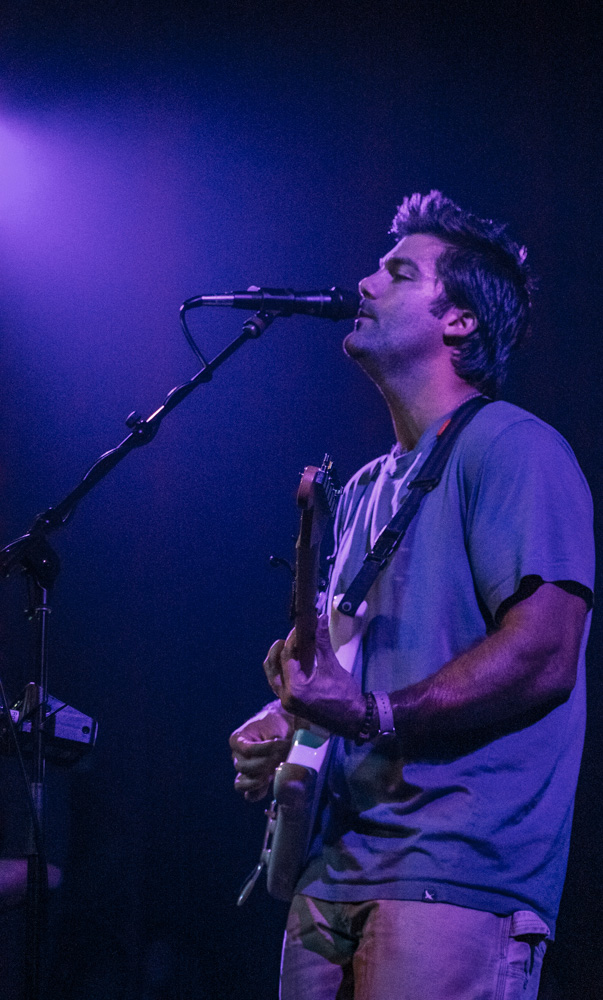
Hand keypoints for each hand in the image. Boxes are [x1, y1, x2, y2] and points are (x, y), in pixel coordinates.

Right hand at [229, 703, 293, 801]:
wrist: (282, 728)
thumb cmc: (276, 726)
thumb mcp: (273, 731)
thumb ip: (271, 747)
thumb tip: (276, 765)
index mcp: (237, 740)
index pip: (248, 750)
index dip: (266, 749)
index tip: (282, 743)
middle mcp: (237, 756)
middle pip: (245, 767)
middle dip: (266, 763)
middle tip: (282, 756)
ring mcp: (244, 770)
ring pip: (243, 782)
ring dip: (261, 778)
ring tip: (275, 770)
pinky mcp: (254, 781)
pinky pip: (250, 794)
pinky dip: (258, 792)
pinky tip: (269, 786)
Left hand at [263, 614, 364, 739]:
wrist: (354, 720)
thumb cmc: (344, 695)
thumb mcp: (332, 667)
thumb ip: (322, 643)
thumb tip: (321, 619)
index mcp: (295, 689)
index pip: (287, 658)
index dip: (292, 640)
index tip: (299, 627)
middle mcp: (286, 697)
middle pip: (273, 668)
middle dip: (278, 651)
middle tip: (287, 638)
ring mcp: (287, 703)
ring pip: (274, 678)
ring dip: (278, 662)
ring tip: (287, 648)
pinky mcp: (292, 705)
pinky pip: (280, 685)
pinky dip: (283, 672)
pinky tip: (292, 663)